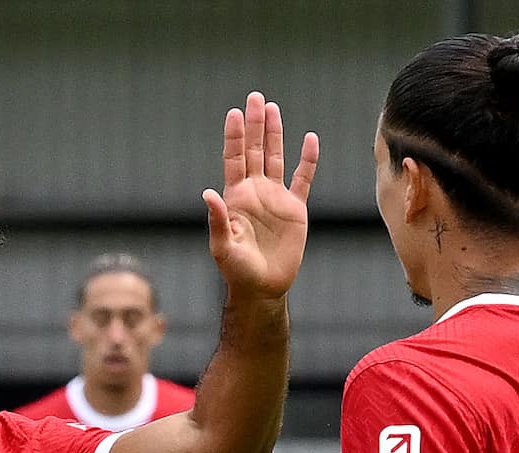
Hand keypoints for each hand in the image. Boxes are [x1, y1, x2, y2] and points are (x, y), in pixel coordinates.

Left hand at [203, 92, 318, 298]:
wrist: (262, 288)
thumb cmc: (237, 271)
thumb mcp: (223, 247)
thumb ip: (216, 220)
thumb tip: (208, 193)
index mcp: (235, 197)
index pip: (234, 159)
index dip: (234, 136)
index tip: (235, 113)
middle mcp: (255, 192)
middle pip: (254, 150)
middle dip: (254, 125)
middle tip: (255, 97)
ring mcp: (275, 198)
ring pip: (276, 158)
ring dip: (275, 134)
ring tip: (273, 109)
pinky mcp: (295, 210)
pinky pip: (303, 179)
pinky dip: (308, 160)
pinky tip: (310, 140)